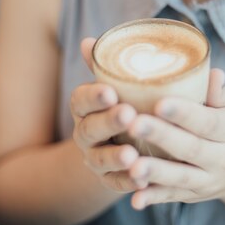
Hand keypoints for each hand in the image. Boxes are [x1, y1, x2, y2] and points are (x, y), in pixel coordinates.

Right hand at [70, 38, 144, 193]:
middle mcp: (85, 133)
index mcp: (86, 106)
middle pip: (90, 129)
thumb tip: (89, 40)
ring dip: (114, 158)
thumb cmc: (125, 101)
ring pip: (99, 159)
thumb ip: (108, 65)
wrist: (120, 143)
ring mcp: (95, 158)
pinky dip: (127, 183)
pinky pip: (115, 184)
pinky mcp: (109, 180)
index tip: (110, 91)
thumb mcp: (119, 84)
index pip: (81, 99)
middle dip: (108, 122)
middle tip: (128, 114)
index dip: (94, 96)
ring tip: (131, 156)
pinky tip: (143, 181)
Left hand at [126, 69, 224, 209]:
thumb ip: (217, 92)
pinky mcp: (192, 196)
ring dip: (155, 172)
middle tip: (134, 123)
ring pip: (180, 177)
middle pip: (190, 148)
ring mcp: (207, 180)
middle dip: (162, 136)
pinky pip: (171, 197)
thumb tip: (212, 72)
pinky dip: (153, 199)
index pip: (208, 121)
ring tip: (132, 164)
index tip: (159, 102)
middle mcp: (222, 158)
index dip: (184, 113)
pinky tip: (135, 198)